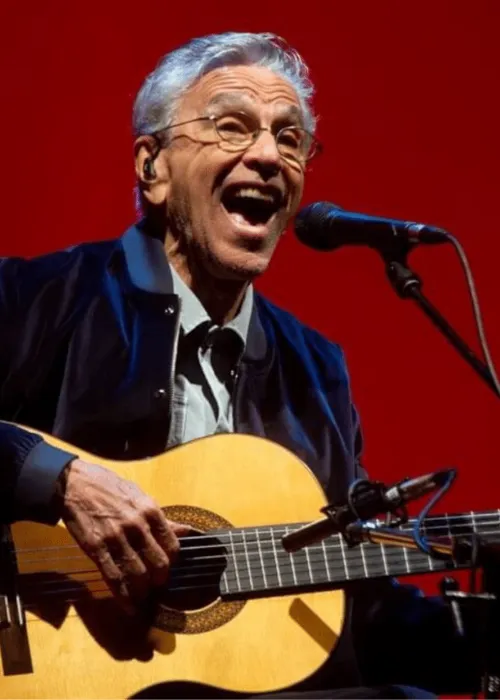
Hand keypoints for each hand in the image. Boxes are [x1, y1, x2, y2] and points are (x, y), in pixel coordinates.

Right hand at [58, 458, 189, 613]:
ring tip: (144, 596)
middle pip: (158, 564)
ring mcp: (115, 538)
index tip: (169, 566)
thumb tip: (185, 530)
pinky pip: (113, 577)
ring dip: (143, 590)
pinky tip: (129, 606)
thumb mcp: (139, 496)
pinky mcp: (96, 548)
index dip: (173, 561)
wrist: (75, 484)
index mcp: (150, 511)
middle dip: (160, 580)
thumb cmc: (110, 488)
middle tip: (157, 585)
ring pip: (137, 574)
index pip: (172, 545)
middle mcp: (136, 525)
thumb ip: (161, 518)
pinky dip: (123, 596)